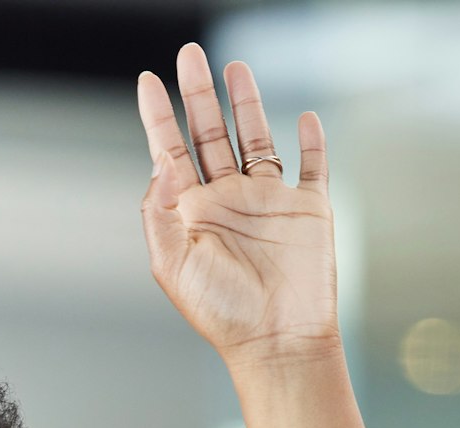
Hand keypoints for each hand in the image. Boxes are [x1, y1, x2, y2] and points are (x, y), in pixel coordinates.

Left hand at [137, 46, 338, 369]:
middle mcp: (228, 200)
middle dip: (199, 94)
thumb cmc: (222, 312)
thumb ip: (160, 210)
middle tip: (189, 54)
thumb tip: (162, 160)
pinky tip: (305, 119)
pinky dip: (312, 141)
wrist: (279, 340)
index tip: (147, 80)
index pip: (170, 152)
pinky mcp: (308, 210)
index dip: (158, 116)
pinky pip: (312, 167)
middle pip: (211, 134)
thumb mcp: (174, 264)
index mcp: (192, 212)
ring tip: (234, 68)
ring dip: (246, 104)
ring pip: (257, 139)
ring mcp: (268, 202)